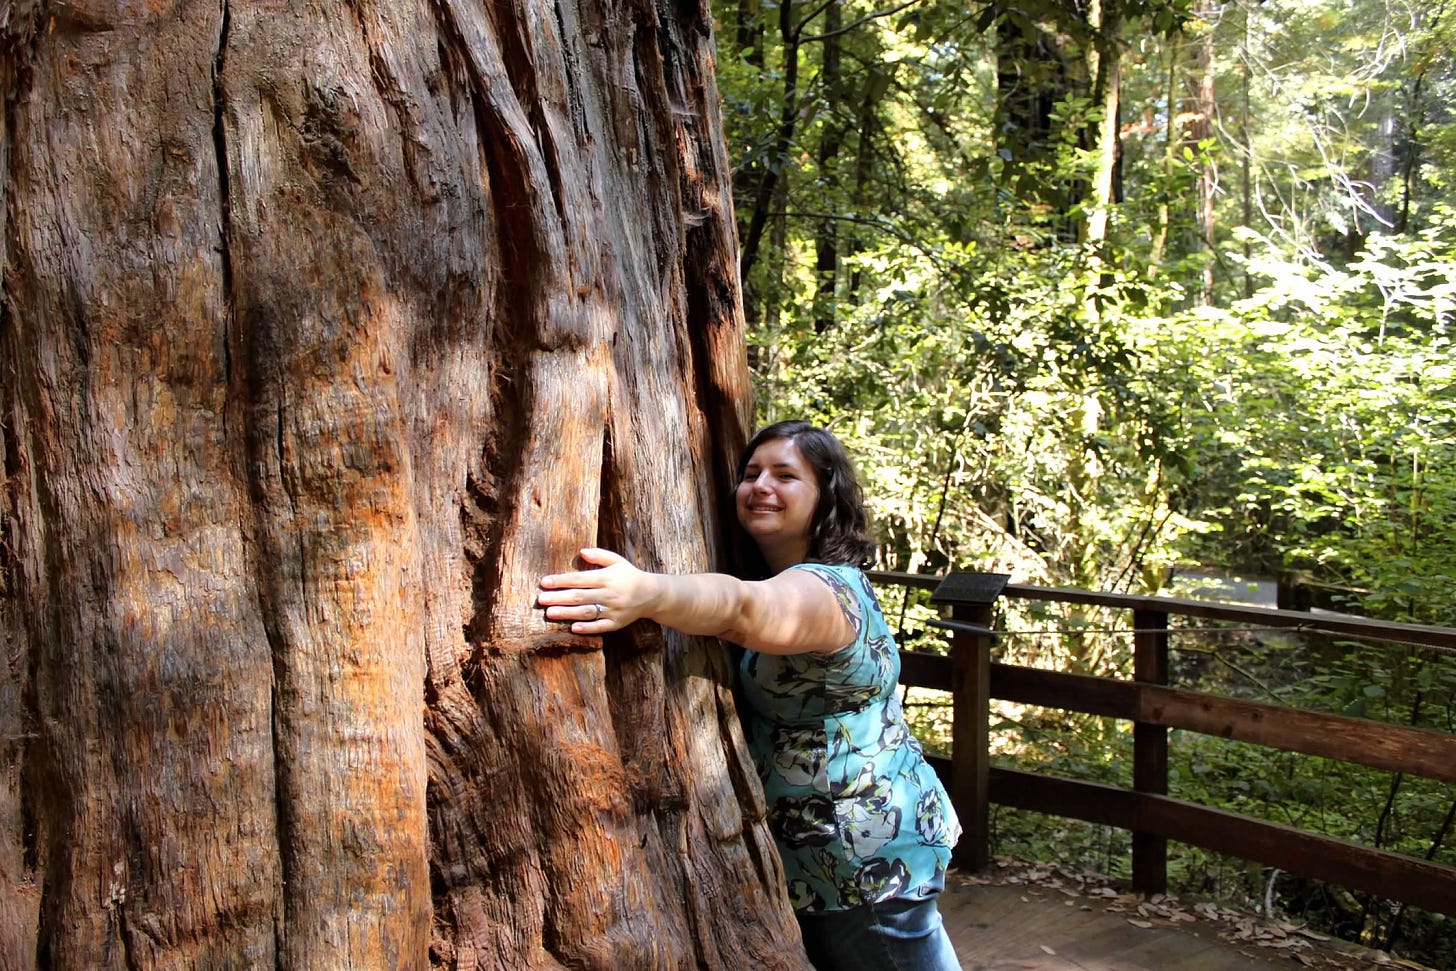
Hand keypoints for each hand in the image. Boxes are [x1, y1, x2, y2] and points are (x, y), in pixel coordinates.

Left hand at [538, 548, 653, 634]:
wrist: (652, 594)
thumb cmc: (629, 575)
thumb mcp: (617, 561)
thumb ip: (599, 555)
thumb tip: (581, 552)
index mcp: (606, 577)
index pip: (580, 579)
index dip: (561, 580)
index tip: (544, 582)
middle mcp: (609, 594)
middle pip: (580, 596)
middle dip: (559, 597)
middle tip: (541, 599)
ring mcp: (613, 610)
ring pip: (587, 612)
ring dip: (567, 613)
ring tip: (550, 613)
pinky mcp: (617, 623)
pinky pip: (601, 626)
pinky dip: (588, 628)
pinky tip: (573, 628)